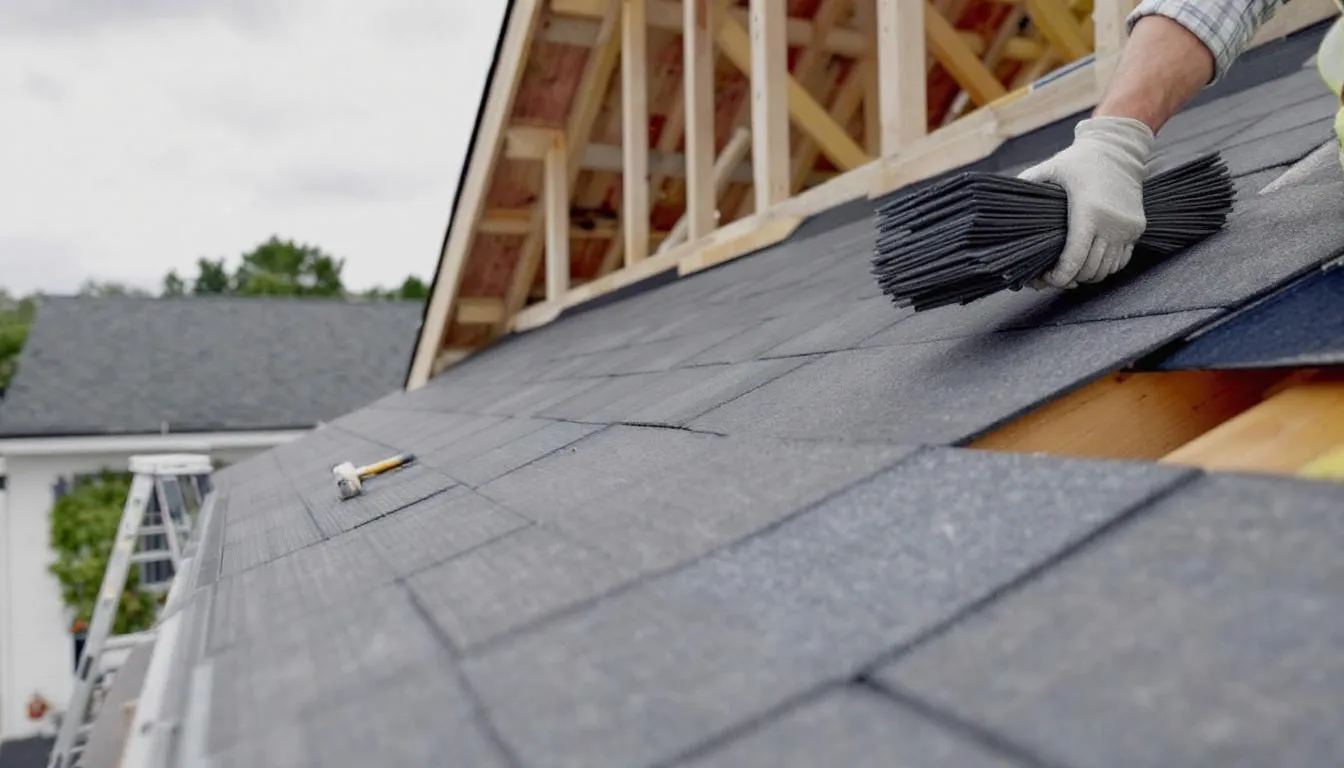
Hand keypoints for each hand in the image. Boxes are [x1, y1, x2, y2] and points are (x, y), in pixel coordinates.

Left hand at [1017, 116, 1153, 287]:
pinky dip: (1105, 267)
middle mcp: (1111, 224)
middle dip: (1070, 279)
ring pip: (1106, 270)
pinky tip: (1090, 260)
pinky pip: (1121, 261)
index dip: (1059, 276)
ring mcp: (1126, 228)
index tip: (1047, 278)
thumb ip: (1026, 184)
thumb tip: (1000, 202)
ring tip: (1071, 270)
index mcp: (1088, 212)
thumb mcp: (1050, 169)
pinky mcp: (1137, 228)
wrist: (1119, 147)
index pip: (1074, 260)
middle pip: (1089, 270)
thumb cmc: (1080, 160)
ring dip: (1087, 275)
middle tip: (1053, 276)